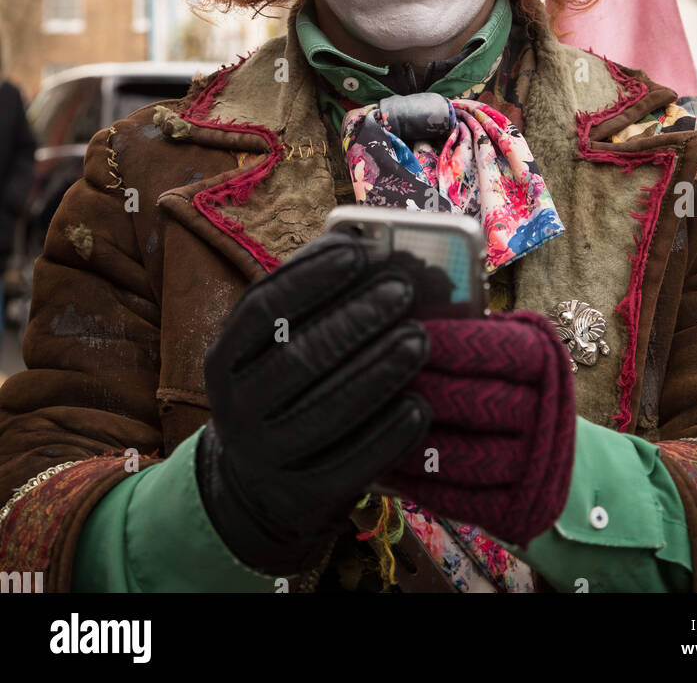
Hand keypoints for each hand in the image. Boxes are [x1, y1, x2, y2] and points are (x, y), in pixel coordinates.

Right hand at [197, 231, 431, 574]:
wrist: (258, 485)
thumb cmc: (283, 386)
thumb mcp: (275, 345)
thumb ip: (315, 300)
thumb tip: (374, 250)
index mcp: (226, 358)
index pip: (263, 308)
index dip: (311, 276)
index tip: (359, 250)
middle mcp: (237, 407)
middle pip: (299, 358)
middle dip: (356, 319)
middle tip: (404, 290)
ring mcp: (268, 455)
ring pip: (328, 411)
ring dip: (380, 370)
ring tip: (422, 338)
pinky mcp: (305, 494)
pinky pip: (353, 464)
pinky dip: (390, 433)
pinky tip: (420, 404)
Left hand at [379, 310, 575, 547]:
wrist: (541, 446)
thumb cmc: (496, 378)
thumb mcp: (495, 342)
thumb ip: (460, 328)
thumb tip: (400, 312)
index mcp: (544, 359)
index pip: (493, 348)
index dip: (443, 343)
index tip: (397, 331)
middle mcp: (549, 412)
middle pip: (472, 403)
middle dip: (415, 391)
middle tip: (366, 380)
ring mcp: (536, 467)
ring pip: (460, 457)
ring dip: (405, 442)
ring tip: (364, 424)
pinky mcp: (518, 511)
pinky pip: (456, 499)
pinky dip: (415, 482)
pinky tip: (384, 463)